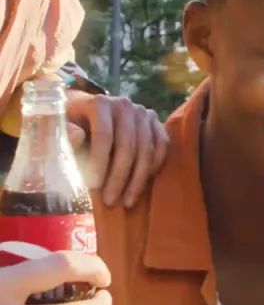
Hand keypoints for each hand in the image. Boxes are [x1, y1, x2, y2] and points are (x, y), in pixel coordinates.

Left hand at [66, 91, 168, 207]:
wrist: (90, 113)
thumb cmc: (72, 125)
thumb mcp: (60, 128)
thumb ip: (65, 134)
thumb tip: (78, 136)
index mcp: (99, 103)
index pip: (104, 134)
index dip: (99, 162)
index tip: (93, 186)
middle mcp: (125, 105)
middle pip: (127, 145)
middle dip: (119, 177)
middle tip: (109, 201)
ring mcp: (143, 113)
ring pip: (146, 150)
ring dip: (137, 179)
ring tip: (126, 201)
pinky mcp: (156, 123)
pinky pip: (162, 147)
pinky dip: (153, 168)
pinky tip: (141, 185)